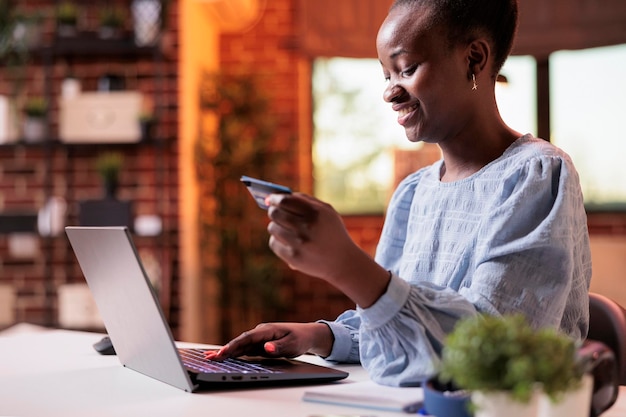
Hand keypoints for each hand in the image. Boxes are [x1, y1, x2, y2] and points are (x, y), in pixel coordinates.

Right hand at [204, 322, 332, 360]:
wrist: (307, 335)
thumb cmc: (300, 338)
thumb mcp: (292, 344)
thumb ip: (278, 347)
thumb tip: (266, 349)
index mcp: (266, 330)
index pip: (247, 338)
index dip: (234, 345)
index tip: (224, 352)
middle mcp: (260, 333)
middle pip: (240, 342)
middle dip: (225, 350)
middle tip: (210, 357)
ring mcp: (259, 338)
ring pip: (240, 346)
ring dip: (226, 352)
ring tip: (211, 358)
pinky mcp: (259, 344)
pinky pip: (245, 350)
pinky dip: (234, 353)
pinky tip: (224, 357)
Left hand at [266, 193, 389, 306]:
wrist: (343, 262)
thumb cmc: (332, 232)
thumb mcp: (327, 212)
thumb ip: (306, 200)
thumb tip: (279, 196)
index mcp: (316, 213)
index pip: (285, 201)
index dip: (275, 198)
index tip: (271, 198)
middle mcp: (307, 227)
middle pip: (275, 213)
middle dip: (273, 211)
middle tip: (275, 212)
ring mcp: (299, 244)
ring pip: (272, 228)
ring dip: (276, 226)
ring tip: (286, 229)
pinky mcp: (293, 258)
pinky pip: (273, 243)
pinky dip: (278, 241)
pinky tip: (287, 242)